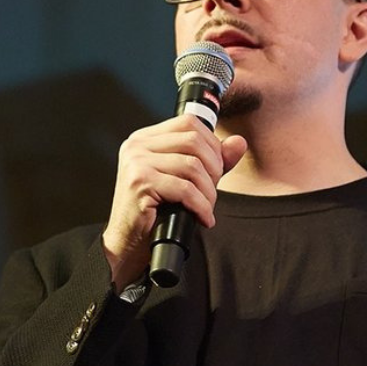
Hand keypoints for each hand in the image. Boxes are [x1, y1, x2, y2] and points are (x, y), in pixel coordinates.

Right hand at [102, 115, 246, 290]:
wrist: (127, 243)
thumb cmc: (155, 212)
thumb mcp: (187, 180)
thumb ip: (213, 160)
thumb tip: (239, 142)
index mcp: (145, 139)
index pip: (189, 122)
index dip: (212, 144)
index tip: (217, 169)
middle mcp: (137, 145)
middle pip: (194, 140)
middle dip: (214, 168)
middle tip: (212, 192)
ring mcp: (136, 162)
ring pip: (193, 166)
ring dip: (208, 191)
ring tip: (206, 208)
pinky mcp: (140, 183)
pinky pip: (185, 189)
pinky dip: (201, 206)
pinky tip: (202, 218)